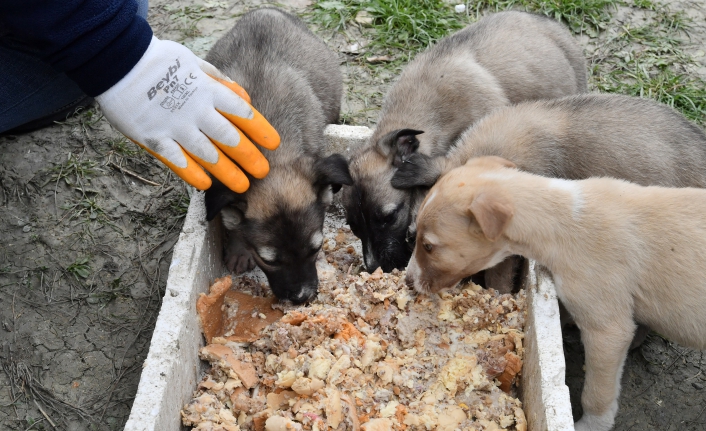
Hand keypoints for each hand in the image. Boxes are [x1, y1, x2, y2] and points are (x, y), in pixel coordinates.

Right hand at [95, 36, 279, 191]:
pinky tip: (206, 185)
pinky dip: (192, 173)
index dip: (260, 130)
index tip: (274, 144)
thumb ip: (220, 81)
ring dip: (227, 172)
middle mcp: (195, 110)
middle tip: (262, 172)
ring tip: (242, 186)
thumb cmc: (160, 60)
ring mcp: (174, 126)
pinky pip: (177, 161)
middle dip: (249, 157)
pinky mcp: (153, 137)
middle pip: (229, 138)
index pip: (242, 113)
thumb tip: (244, 97)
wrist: (117, 60)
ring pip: (207, 154)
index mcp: (207, 90)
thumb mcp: (195, 62)